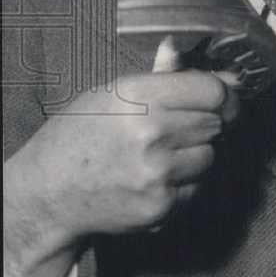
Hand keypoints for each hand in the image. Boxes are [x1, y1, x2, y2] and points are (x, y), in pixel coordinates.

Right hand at [4, 38, 239, 276]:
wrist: (48, 194)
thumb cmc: (82, 136)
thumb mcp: (114, 93)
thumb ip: (168, 76)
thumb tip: (225, 71)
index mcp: (137, 96)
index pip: (213, 90)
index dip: (225, 94)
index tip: (225, 100)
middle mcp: (150, 132)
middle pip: (216, 122)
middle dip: (208, 124)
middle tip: (184, 129)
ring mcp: (157, 172)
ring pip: (211, 156)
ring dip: (198, 155)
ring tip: (165, 155)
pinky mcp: (161, 206)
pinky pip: (197, 188)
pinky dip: (186, 184)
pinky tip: (156, 178)